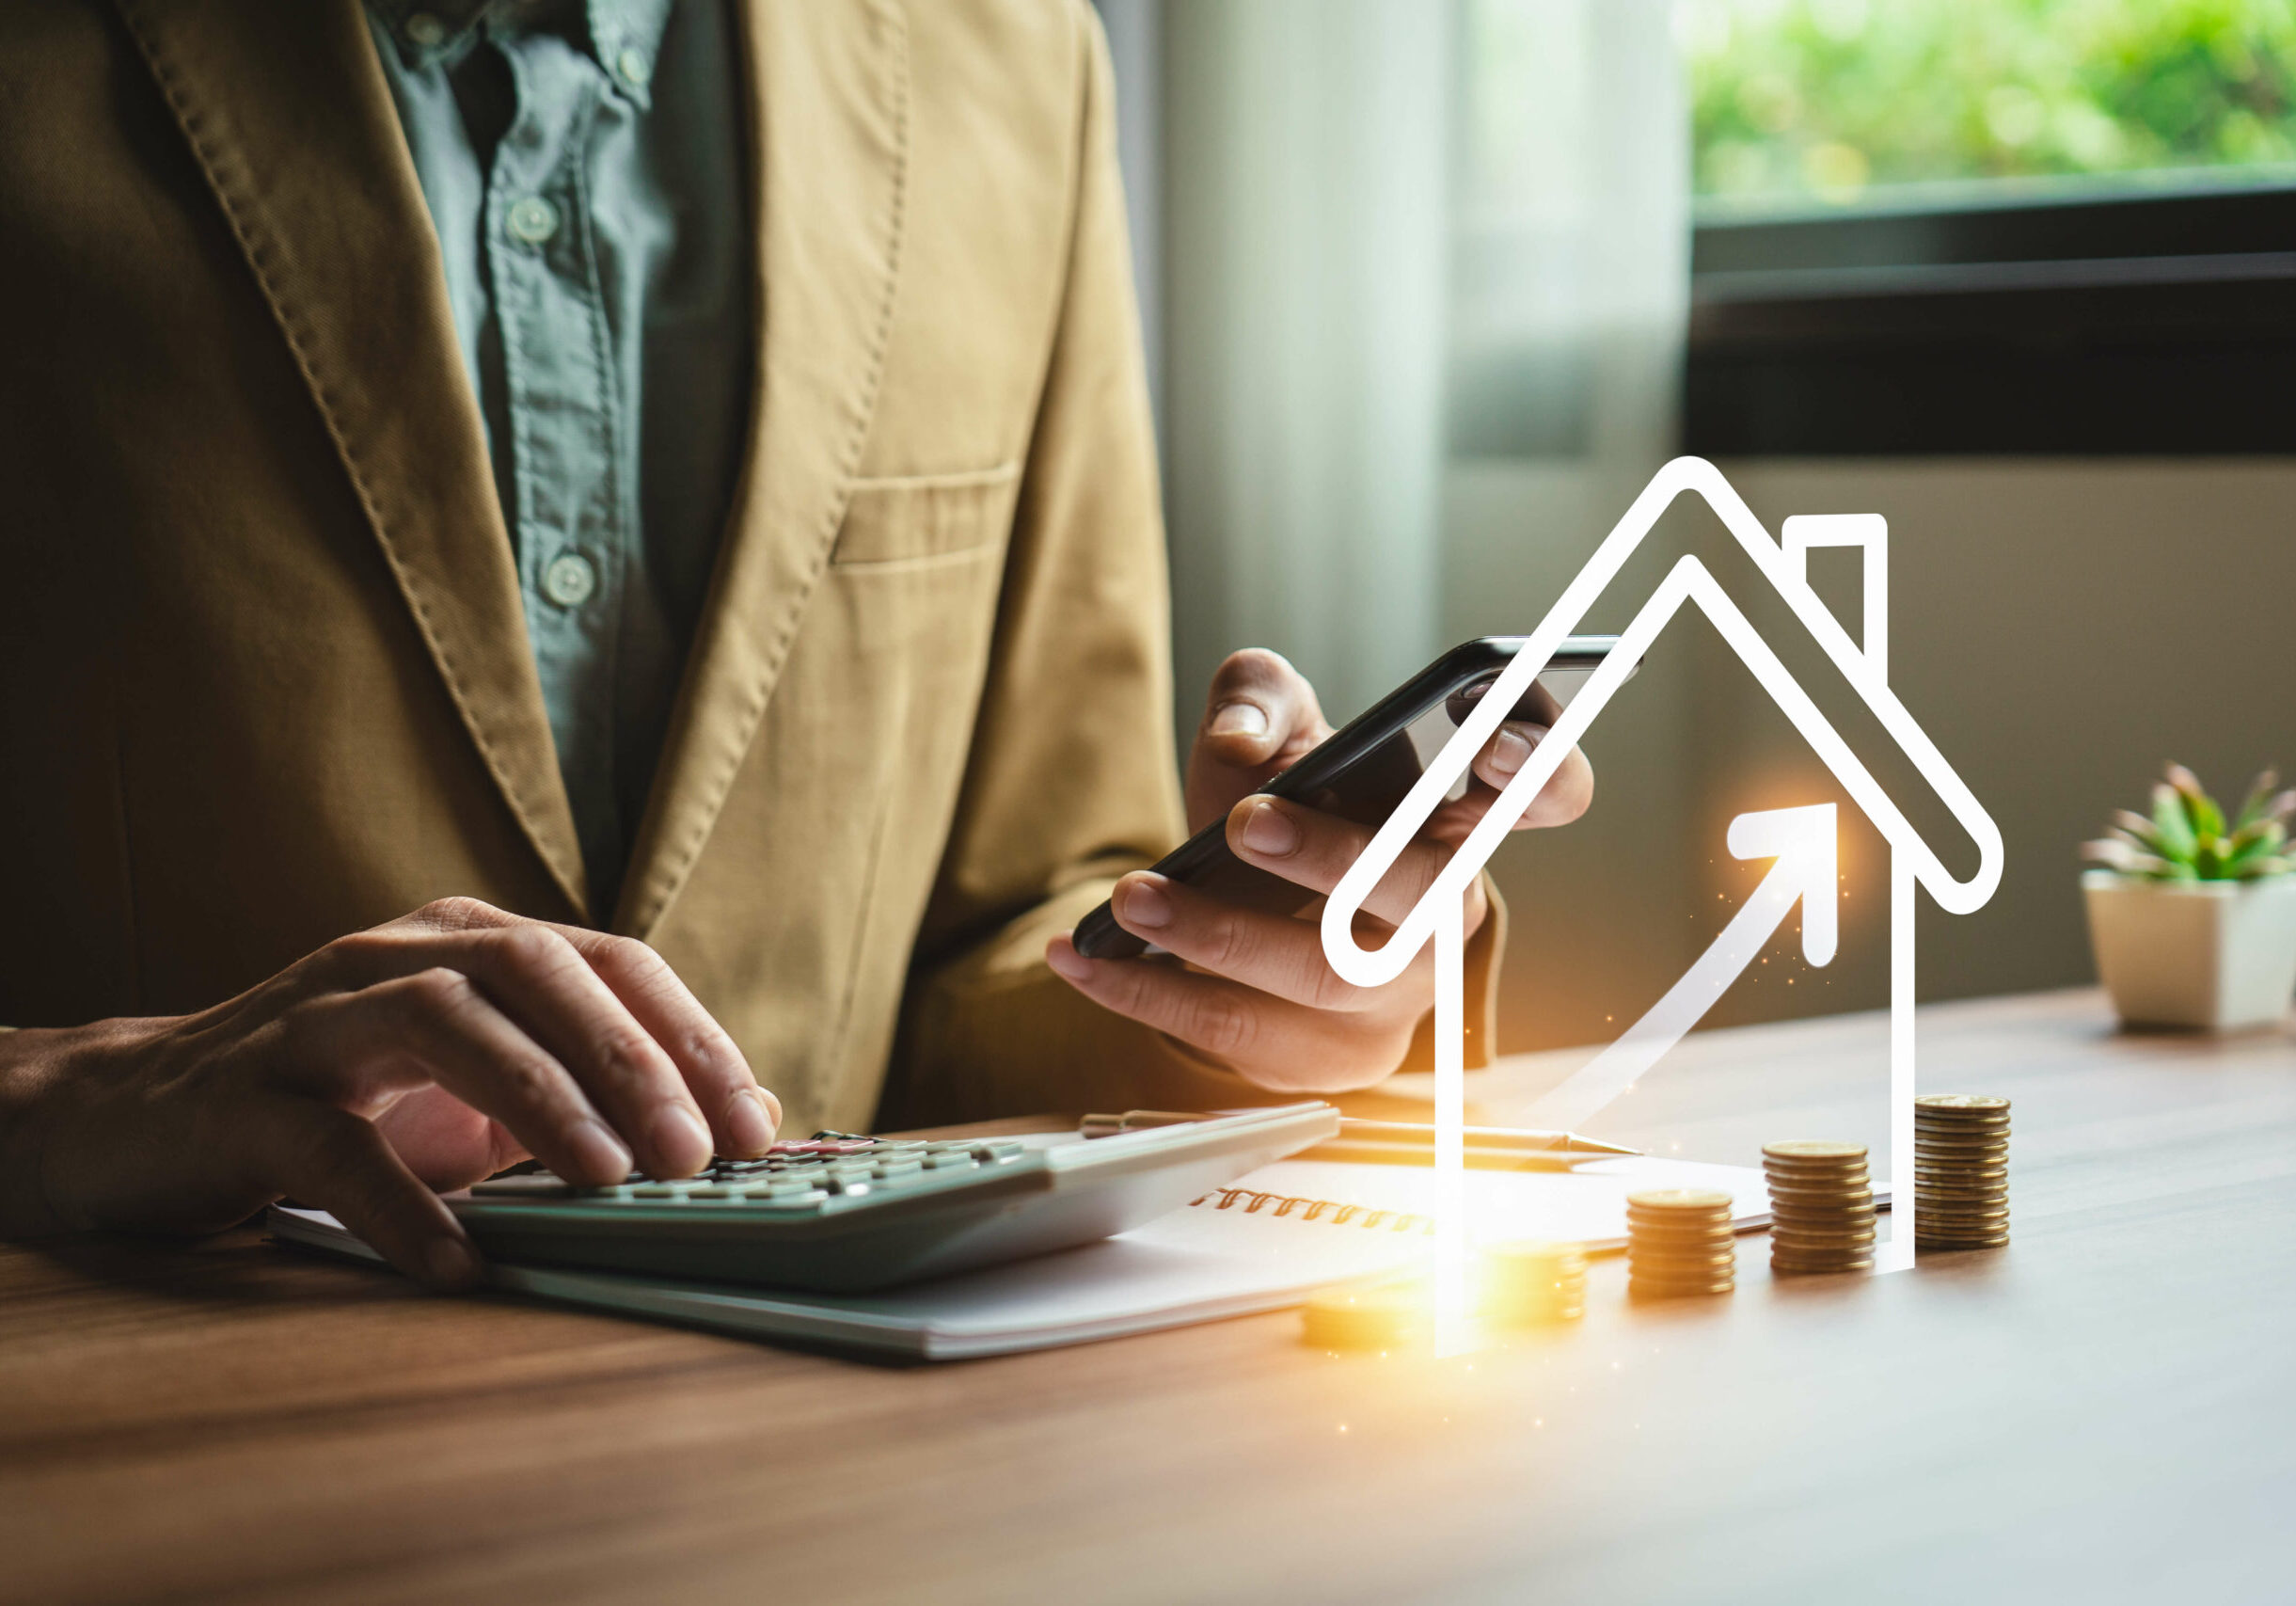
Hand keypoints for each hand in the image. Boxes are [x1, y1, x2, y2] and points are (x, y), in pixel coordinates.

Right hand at [0, 898, 777, 1287]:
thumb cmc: (343, 1099)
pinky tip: (460, 1261)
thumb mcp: (482, 1088)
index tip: (751, 1125)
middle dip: (630, 1061)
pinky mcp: (243, 1097)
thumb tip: (745, 1117)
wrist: (139, 1116)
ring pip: (444, 1020)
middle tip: (692, 1155)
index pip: (612, 963)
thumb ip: (596, 1088)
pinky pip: (333, 1142)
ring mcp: (318, 1017)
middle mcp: (402, 954)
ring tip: (605, 1182)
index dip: (690, 1037)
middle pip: (539, 973)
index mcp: (475, 942)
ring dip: (539, 1099)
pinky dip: (402, 1203)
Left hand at [1047, 649, 1592, 1092]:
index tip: (1489, 747)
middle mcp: (1449, 909)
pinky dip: (1151, 994)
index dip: (1539, 771)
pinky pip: (1245, 1035)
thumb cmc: (1285, 804)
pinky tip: (1084, 957)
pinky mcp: (1334, 1057)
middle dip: (1335, 859)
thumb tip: (1245, 746)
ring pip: (1329, 977)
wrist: (1240, 902)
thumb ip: (1258, 696)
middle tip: (1248, 822)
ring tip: (1135, 894)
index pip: (1548, 790)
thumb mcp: (1271, 724)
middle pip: (1425, 895)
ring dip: (1220, 937)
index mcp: (1462, 816)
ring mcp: (1399, 995)